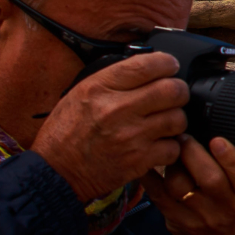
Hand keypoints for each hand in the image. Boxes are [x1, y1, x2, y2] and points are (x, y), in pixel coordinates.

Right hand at [32, 53, 187, 204]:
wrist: (56, 172)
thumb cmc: (66, 132)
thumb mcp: (81, 92)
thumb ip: (115, 79)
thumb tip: (148, 67)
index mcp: (101, 87)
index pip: (148, 65)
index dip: (167, 62)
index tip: (170, 66)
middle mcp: (117, 109)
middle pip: (172, 90)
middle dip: (178, 91)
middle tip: (173, 96)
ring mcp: (131, 136)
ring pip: (178, 118)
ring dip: (175, 119)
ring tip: (164, 122)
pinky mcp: (139, 160)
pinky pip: (173, 147)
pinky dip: (170, 147)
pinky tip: (158, 145)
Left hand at [144, 135, 234, 234]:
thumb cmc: (231, 202)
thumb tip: (214, 122)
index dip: (231, 158)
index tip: (217, 141)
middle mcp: (227, 206)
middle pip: (210, 179)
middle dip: (193, 153)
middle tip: (183, 135)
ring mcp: (201, 217)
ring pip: (180, 187)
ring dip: (171, 164)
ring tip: (169, 149)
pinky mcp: (177, 221)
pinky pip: (158, 195)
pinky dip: (150, 176)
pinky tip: (148, 162)